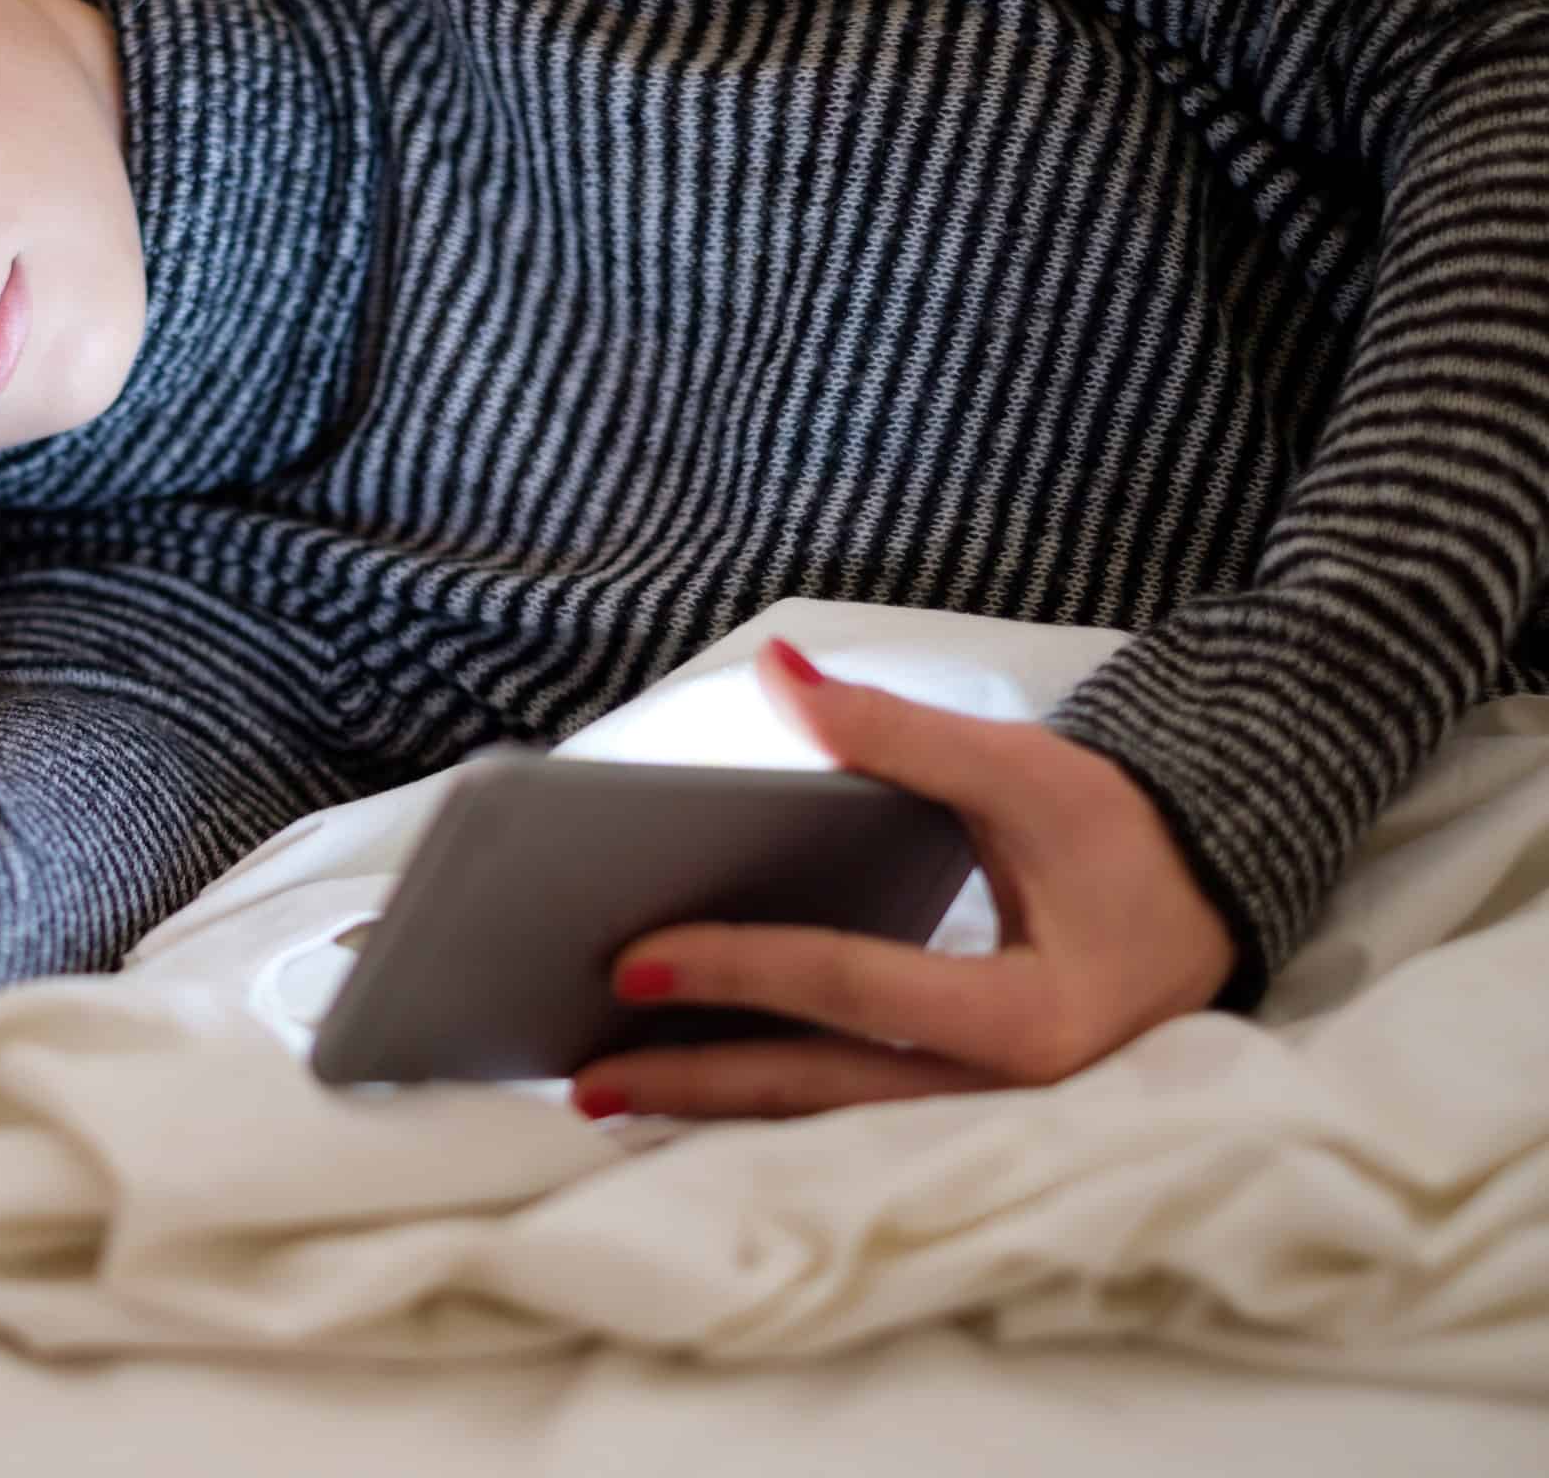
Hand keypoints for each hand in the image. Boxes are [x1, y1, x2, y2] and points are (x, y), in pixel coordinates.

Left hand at [568, 638, 1237, 1120]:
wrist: (1205, 892)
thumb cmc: (1117, 829)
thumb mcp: (1021, 770)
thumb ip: (893, 731)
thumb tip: (777, 668)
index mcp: (1033, 1012)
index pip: (857, 990)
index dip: (743, 971)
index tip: (634, 960)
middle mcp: (1010, 1090)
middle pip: (826, 1092)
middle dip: (699, 1083)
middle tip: (582, 1075)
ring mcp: (987, 1116)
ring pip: (830, 1120)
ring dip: (716, 1107)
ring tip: (603, 1094)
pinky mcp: (966, 1110)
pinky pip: (848, 1115)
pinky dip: (764, 1099)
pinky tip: (683, 1088)